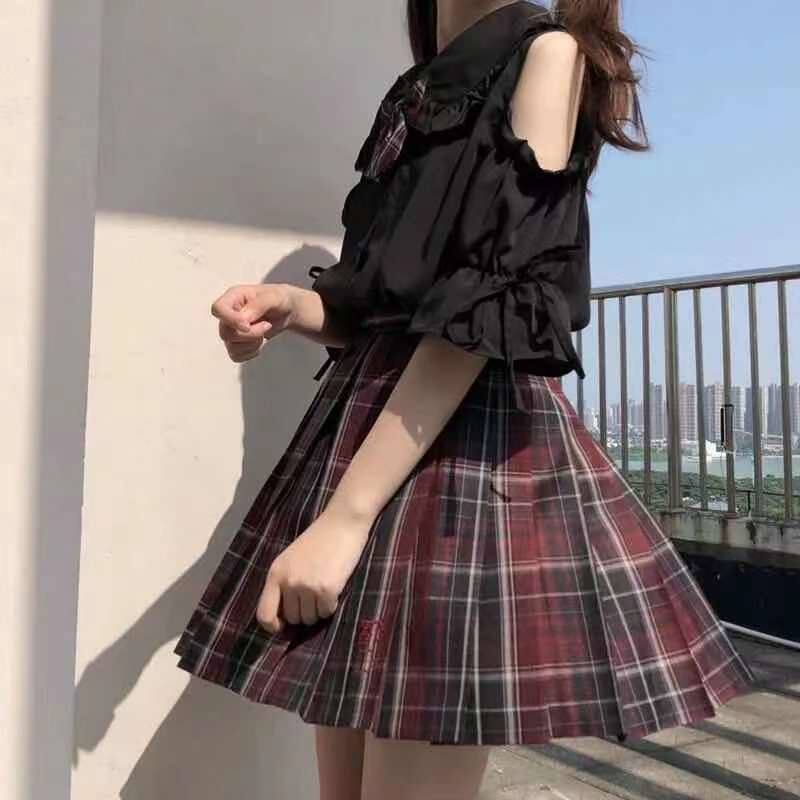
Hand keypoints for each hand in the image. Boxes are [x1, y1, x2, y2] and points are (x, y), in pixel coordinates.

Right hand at [210, 282, 295, 362]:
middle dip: (250, 334)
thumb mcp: (274, 298)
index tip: (248, 325)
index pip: (218, 309)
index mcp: (233, 297)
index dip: (230, 320)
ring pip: (231, 346)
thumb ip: (258, 305)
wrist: (286, 311)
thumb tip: (243, 319)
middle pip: (226, 333)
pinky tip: (260, 342)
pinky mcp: (235, 343)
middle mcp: (228, 313)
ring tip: (264, 331)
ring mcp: (230, 329)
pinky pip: (236, 356)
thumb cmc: (279, 299)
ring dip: (253, 343)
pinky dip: (251, 352)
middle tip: (267, 326)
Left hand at [255, 506, 373, 633]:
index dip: (273, 626)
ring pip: (310, 618)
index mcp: (275, 573)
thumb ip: (284, 583)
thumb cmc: (319, 540)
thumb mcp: (291, 559)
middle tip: (314, 595)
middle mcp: (288, 581)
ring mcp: (307, 586)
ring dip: (318, 609)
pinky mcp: (327, 589)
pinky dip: (331, 605)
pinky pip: (326, 612)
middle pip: (292, 618)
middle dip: (304, 611)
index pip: (264, 614)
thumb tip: (283, 618)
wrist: (342, 522)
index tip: (284, 626)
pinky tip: (335, 588)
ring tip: (325, 588)